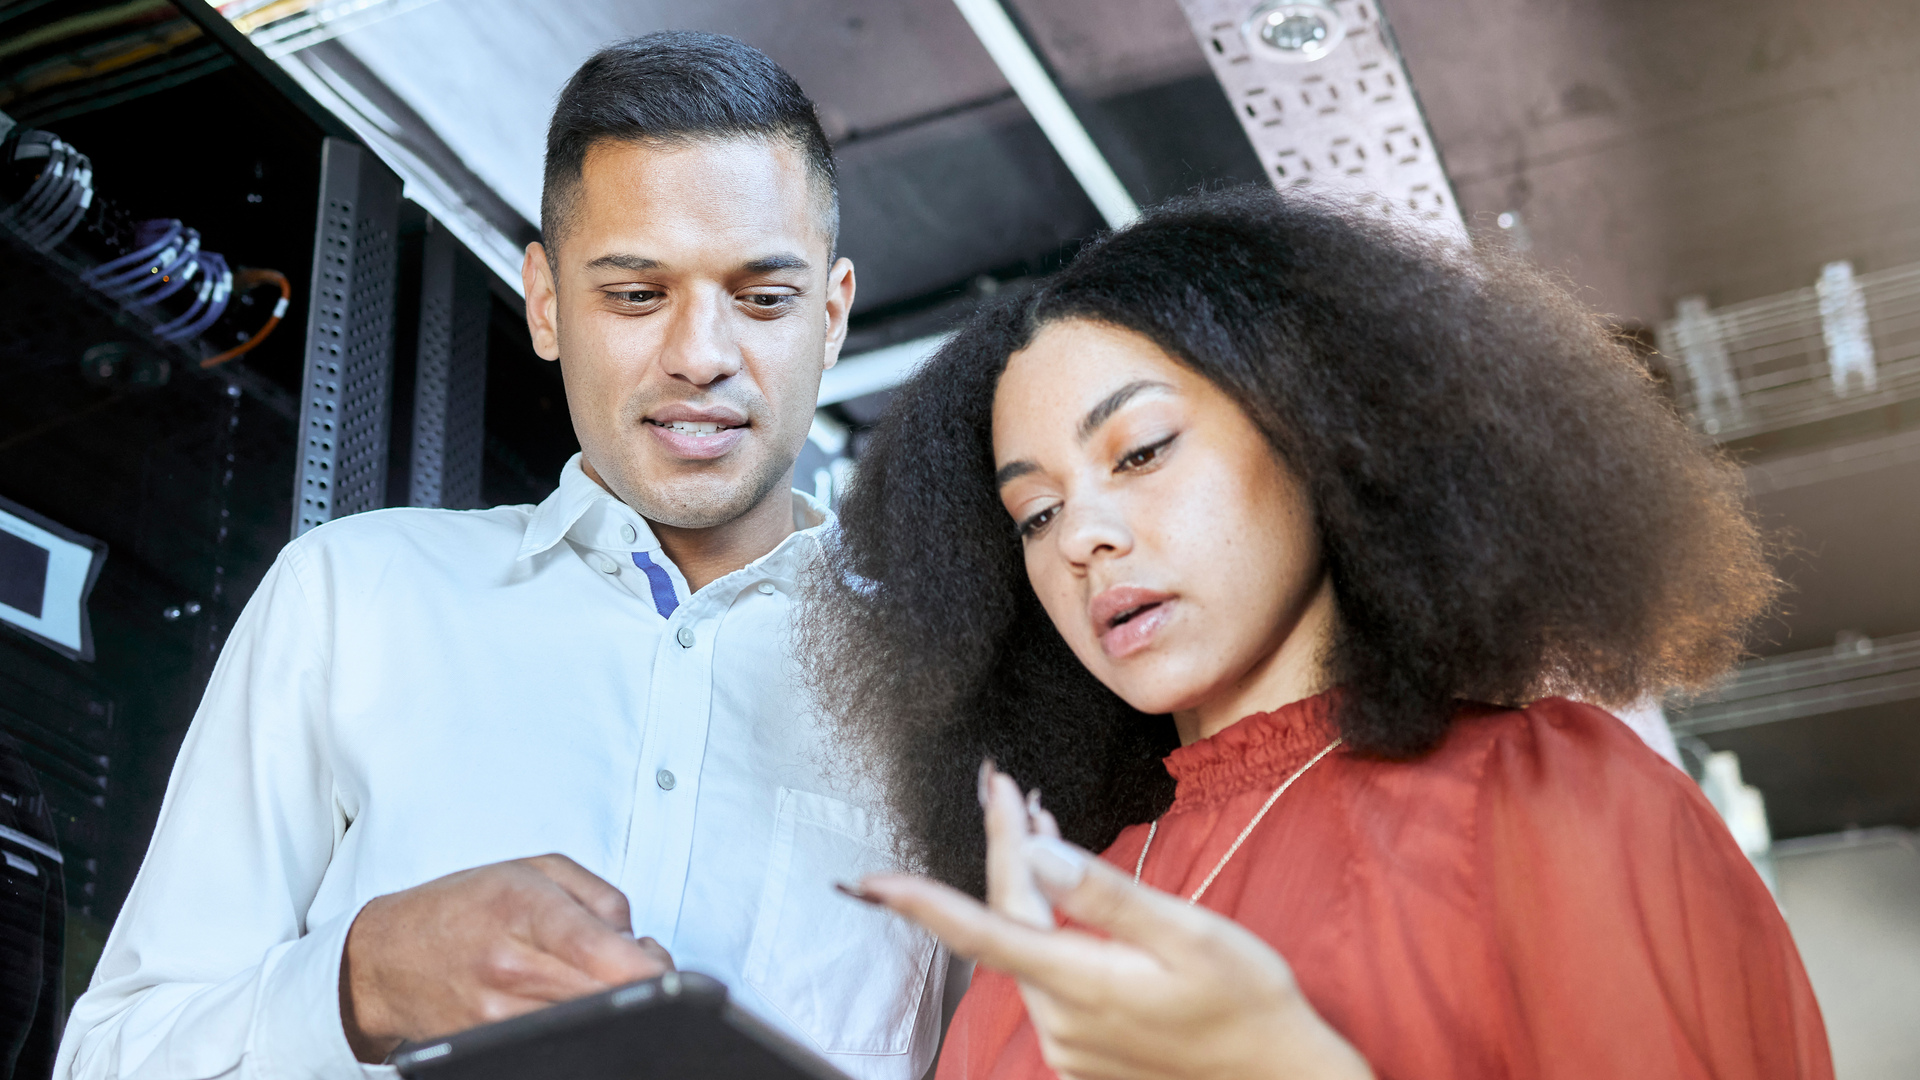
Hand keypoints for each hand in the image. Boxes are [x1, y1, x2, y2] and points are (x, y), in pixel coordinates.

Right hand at [340, 854, 672, 1061]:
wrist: (389, 956)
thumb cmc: (466, 905)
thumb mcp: (535, 870)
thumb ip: (600, 896)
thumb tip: (637, 941)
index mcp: (524, 908)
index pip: (597, 950)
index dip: (645, 969)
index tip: (667, 972)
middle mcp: (510, 965)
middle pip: (602, 996)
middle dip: (643, 987)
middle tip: (650, 971)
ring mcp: (498, 1014)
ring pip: (585, 1025)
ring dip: (613, 1008)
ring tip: (611, 983)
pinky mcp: (489, 1046)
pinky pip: (556, 1042)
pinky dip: (580, 1028)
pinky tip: (578, 1006)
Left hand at [855, 764, 1371, 1079]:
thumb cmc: (1248, 1004)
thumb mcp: (1190, 934)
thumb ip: (1107, 893)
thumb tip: (1038, 855)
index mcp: (1081, 984)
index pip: (982, 930)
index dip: (919, 902)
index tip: (868, 878)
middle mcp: (1060, 1020)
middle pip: (1006, 920)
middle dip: (1002, 848)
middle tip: (1002, 784)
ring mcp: (1069, 1041)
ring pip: (1025, 944)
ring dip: (1022, 882)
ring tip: (1032, 818)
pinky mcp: (1084, 1049)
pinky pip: (1046, 972)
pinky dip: (1044, 923)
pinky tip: (1057, 890)